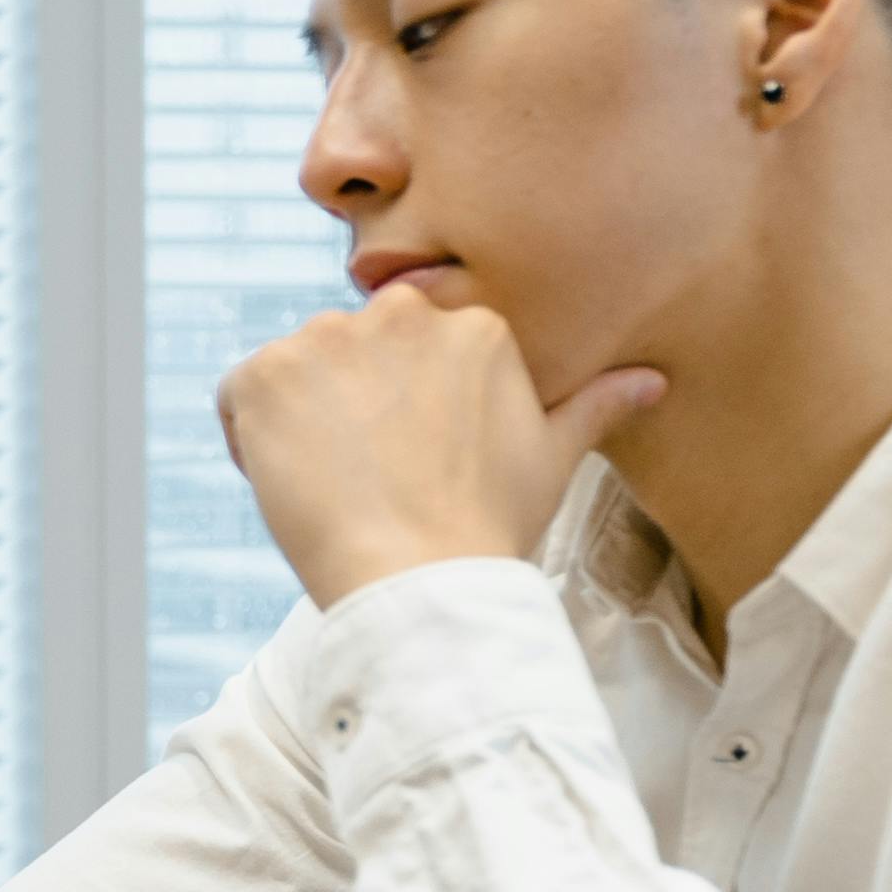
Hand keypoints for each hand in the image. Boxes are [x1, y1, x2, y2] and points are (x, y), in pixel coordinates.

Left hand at [214, 282, 662, 607]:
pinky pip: (240, 396)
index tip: (417, 462)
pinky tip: (293, 482)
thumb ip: (594, 404)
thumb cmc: (488, 525)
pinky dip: (252, 438)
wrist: (418, 578)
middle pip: (354, 355)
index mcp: (469, 323)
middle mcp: (395, 313)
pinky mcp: (263, 373)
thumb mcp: (553, 457)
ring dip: (303, 421)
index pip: (410, 351)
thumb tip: (652, 379)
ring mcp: (323, 339)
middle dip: (355, 407)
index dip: (405, 411)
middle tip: (379, 477)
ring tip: (341, 485)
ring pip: (297, 374)